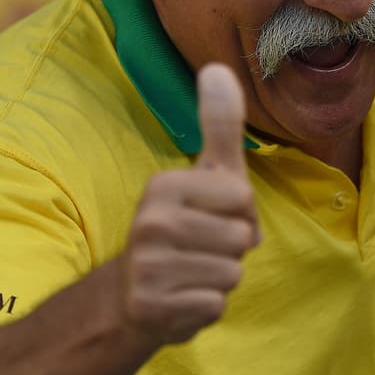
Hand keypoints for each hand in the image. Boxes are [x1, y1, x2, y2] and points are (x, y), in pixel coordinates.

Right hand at [116, 63, 258, 346]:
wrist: (131, 296)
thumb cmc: (183, 226)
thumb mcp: (205, 174)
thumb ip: (219, 124)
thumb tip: (219, 66)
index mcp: (163, 186)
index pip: (243, 199)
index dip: (241, 215)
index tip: (212, 218)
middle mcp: (149, 222)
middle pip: (241, 238)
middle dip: (232, 249)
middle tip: (200, 249)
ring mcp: (148, 266)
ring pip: (231, 274)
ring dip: (220, 278)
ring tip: (191, 272)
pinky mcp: (151, 307)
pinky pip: (214, 305)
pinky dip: (206, 306)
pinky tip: (181, 298)